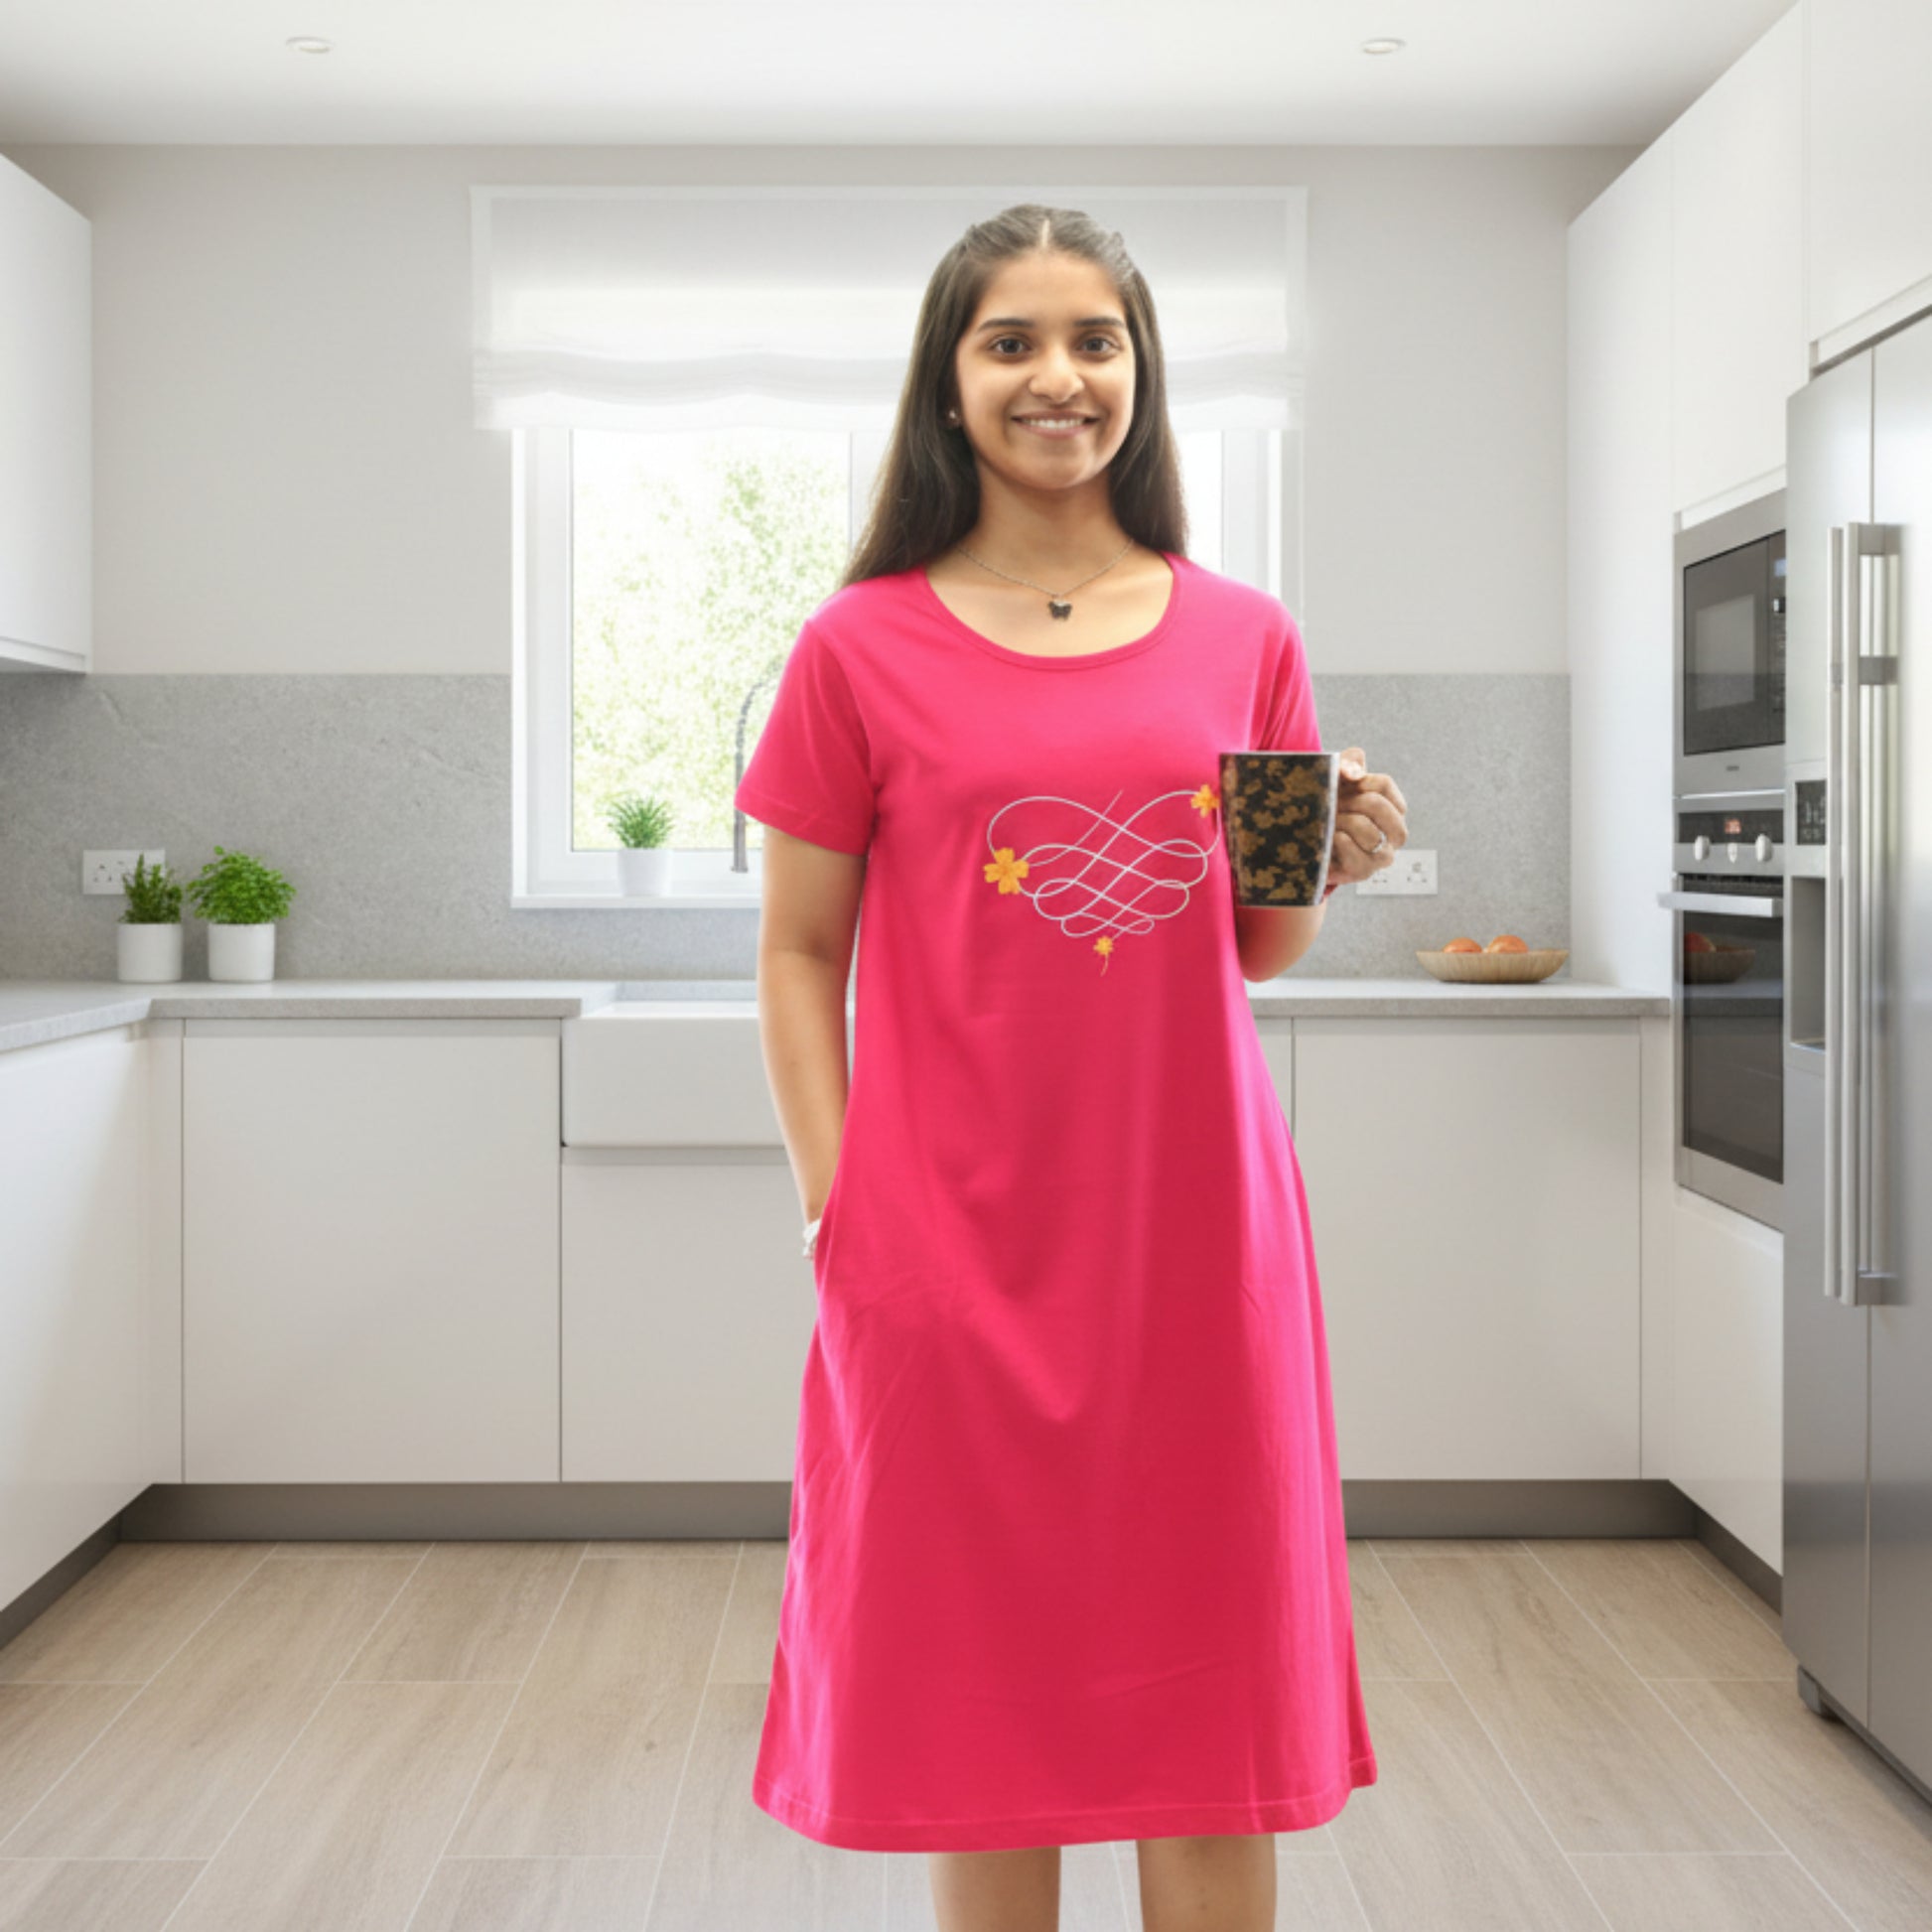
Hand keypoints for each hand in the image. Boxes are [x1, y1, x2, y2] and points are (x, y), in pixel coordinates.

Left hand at [1328, 747, 1407, 886]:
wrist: (1306, 841)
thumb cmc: (1328, 807)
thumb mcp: (1336, 780)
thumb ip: (1347, 765)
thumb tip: (1353, 771)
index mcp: (1393, 807)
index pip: (1384, 785)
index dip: (1358, 781)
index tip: (1341, 785)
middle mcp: (1394, 832)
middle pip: (1380, 807)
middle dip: (1350, 803)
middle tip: (1334, 804)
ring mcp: (1381, 855)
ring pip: (1370, 833)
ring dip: (1343, 824)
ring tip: (1331, 823)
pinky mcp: (1363, 872)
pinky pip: (1357, 857)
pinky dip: (1340, 844)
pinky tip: (1331, 839)